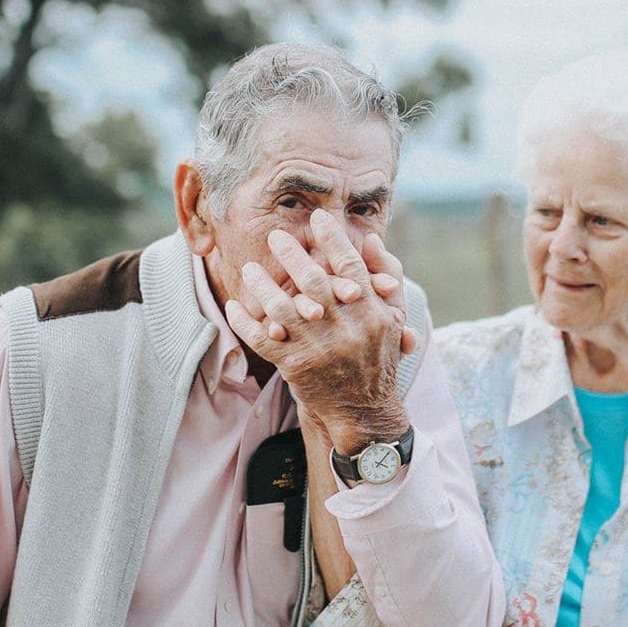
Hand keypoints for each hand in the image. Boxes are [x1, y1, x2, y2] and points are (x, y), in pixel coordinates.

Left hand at [239, 225, 417, 355]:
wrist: (364, 409)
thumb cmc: (377, 355)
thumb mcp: (392, 315)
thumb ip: (387, 274)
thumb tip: (370, 239)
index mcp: (370, 310)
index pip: (349, 265)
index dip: (332, 239)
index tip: (317, 217)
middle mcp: (345, 326)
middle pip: (313, 281)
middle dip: (292, 255)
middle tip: (276, 236)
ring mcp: (318, 347)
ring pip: (282, 308)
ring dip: (262, 286)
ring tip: (249, 268)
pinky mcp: (295, 366)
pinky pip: (262, 338)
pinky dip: (245, 321)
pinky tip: (234, 305)